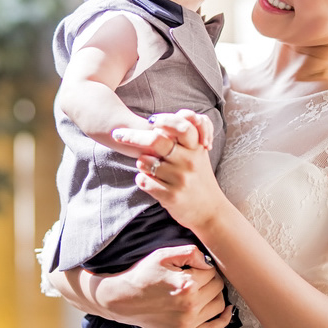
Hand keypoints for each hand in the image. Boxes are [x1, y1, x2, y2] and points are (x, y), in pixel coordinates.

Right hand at [94, 245, 232, 327]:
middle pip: (218, 288)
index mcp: (186, 285)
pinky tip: (226, 310)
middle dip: (212, 279)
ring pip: (219, 306)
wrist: (122, 299)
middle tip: (200, 276)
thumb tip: (208, 262)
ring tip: (205, 289)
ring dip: (216, 295)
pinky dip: (223, 319)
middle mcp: (189, 306)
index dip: (205, 266)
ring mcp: (187, 323)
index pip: (212, 272)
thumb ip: (190, 252)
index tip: (196, 266)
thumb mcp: (163, 255)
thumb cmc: (142, 275)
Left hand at [114, 111, 227, 232]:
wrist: (209, 211)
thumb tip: (169, 116)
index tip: (151, 121)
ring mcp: (180, 179)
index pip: (181, 126)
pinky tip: (149, 180)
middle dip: (132, 136)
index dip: (164, 120)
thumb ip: (187, 135)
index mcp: (196, 148)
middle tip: (118, 135)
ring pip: (144, 162)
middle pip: (155, 140)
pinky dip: (141, 179)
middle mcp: (189, 161)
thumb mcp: (198, 154)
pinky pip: (143, 181)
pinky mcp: (171, 195)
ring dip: (141, 163)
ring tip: (148, 166)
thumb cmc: (199, 178)